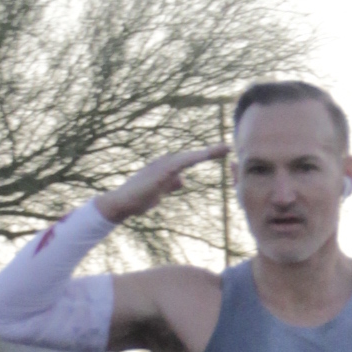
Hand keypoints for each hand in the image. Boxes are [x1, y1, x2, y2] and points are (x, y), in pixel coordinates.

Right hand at [97, 141, 225, 222]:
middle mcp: (166, 163)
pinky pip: (183, 162)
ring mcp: (164, 165)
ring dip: (207, 152)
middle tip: (227, 147)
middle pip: (193, 156)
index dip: (205, 156)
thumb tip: (182, 180)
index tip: (221, 153)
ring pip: (190, 157)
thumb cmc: (139, 199)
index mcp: (168, 168)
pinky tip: (207, 156)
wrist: (123, 203)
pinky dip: (196, 158)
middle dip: (210, 152)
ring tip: (225, 148)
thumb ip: (171, 185)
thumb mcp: (160, 192)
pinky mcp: (162, 171)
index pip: (190, 160)